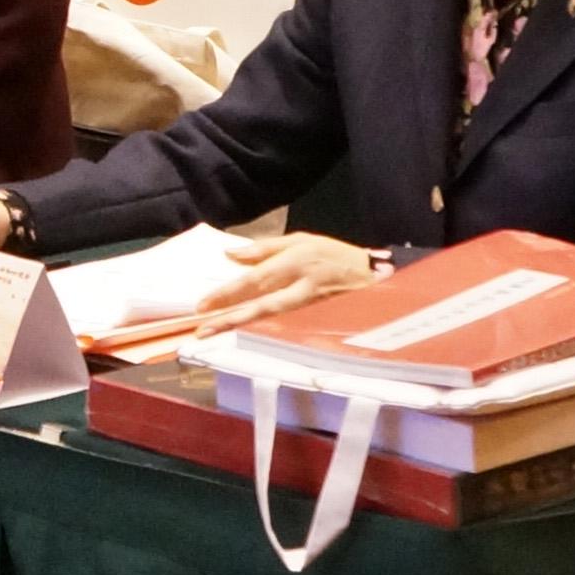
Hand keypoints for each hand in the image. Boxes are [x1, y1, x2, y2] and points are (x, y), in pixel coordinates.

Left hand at [197, 230, 380, 318]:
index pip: (256, 279)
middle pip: (260, 304)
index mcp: (296, 261)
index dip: (229, 293)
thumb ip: (265, 248)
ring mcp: (309, 306)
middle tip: (201, 328)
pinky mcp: (314, 319)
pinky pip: (280, 325)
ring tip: (213, 333)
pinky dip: (258, 331)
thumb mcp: (301, 239)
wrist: (373, 276)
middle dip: (230, 317)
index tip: (203, 304)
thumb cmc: (333, 254)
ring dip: (239, 327)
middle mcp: (301, 286)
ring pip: (269, 319)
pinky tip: (239, 335)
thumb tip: (231, 254)